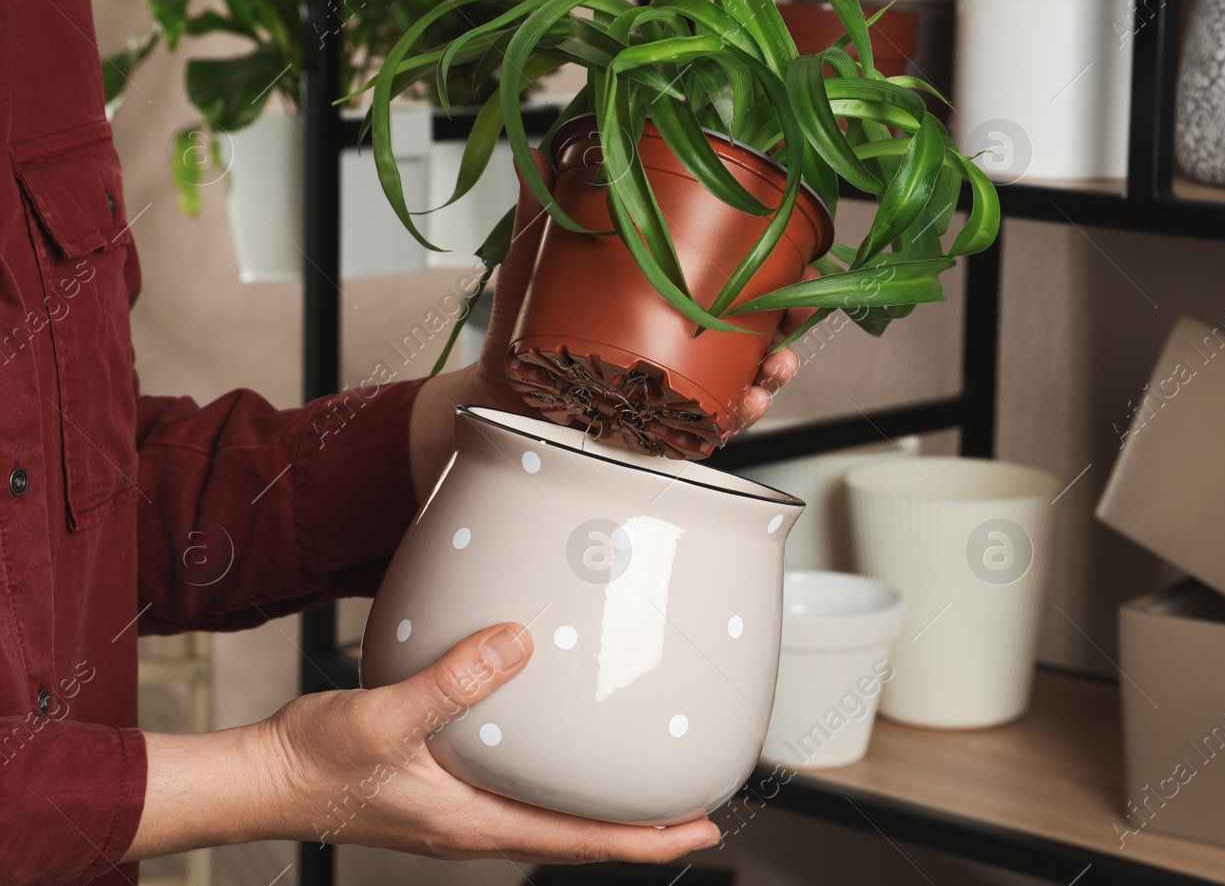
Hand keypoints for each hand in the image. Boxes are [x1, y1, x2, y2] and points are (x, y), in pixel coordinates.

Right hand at [130, 625, 719, 862]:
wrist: (262, 779)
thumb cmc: (314, 764)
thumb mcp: (385, 718)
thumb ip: (451, 682)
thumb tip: (516, 644)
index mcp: (475, 823)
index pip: (580, 842)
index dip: (646, 838)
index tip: (701, 829)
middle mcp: (476, 823)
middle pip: (578, 835)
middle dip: (639, 826)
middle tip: (696, 808)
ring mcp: (461, 810)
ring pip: (550, 814)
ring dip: (599, 804)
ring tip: (641, 778)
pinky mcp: (444, 788)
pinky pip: (518, 789)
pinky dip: (554, 778)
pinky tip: (557, 744)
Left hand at [409, 150, 816, 499]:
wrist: (498, 399)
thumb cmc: (524, 333)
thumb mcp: (536, 268)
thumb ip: (541, 214)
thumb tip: (539, 154)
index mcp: (668, 306)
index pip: (734, 287)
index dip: (776, 278)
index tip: (801, 265)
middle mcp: (681, 347)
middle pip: (754, 335)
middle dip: (790, 326)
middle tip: (798, 316)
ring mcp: (677, 389)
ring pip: (744, 380)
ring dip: (774, 374)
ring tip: (777, 365)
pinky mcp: (664, 427)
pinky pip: (712, 424)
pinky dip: (736, 415)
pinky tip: (745, 404)